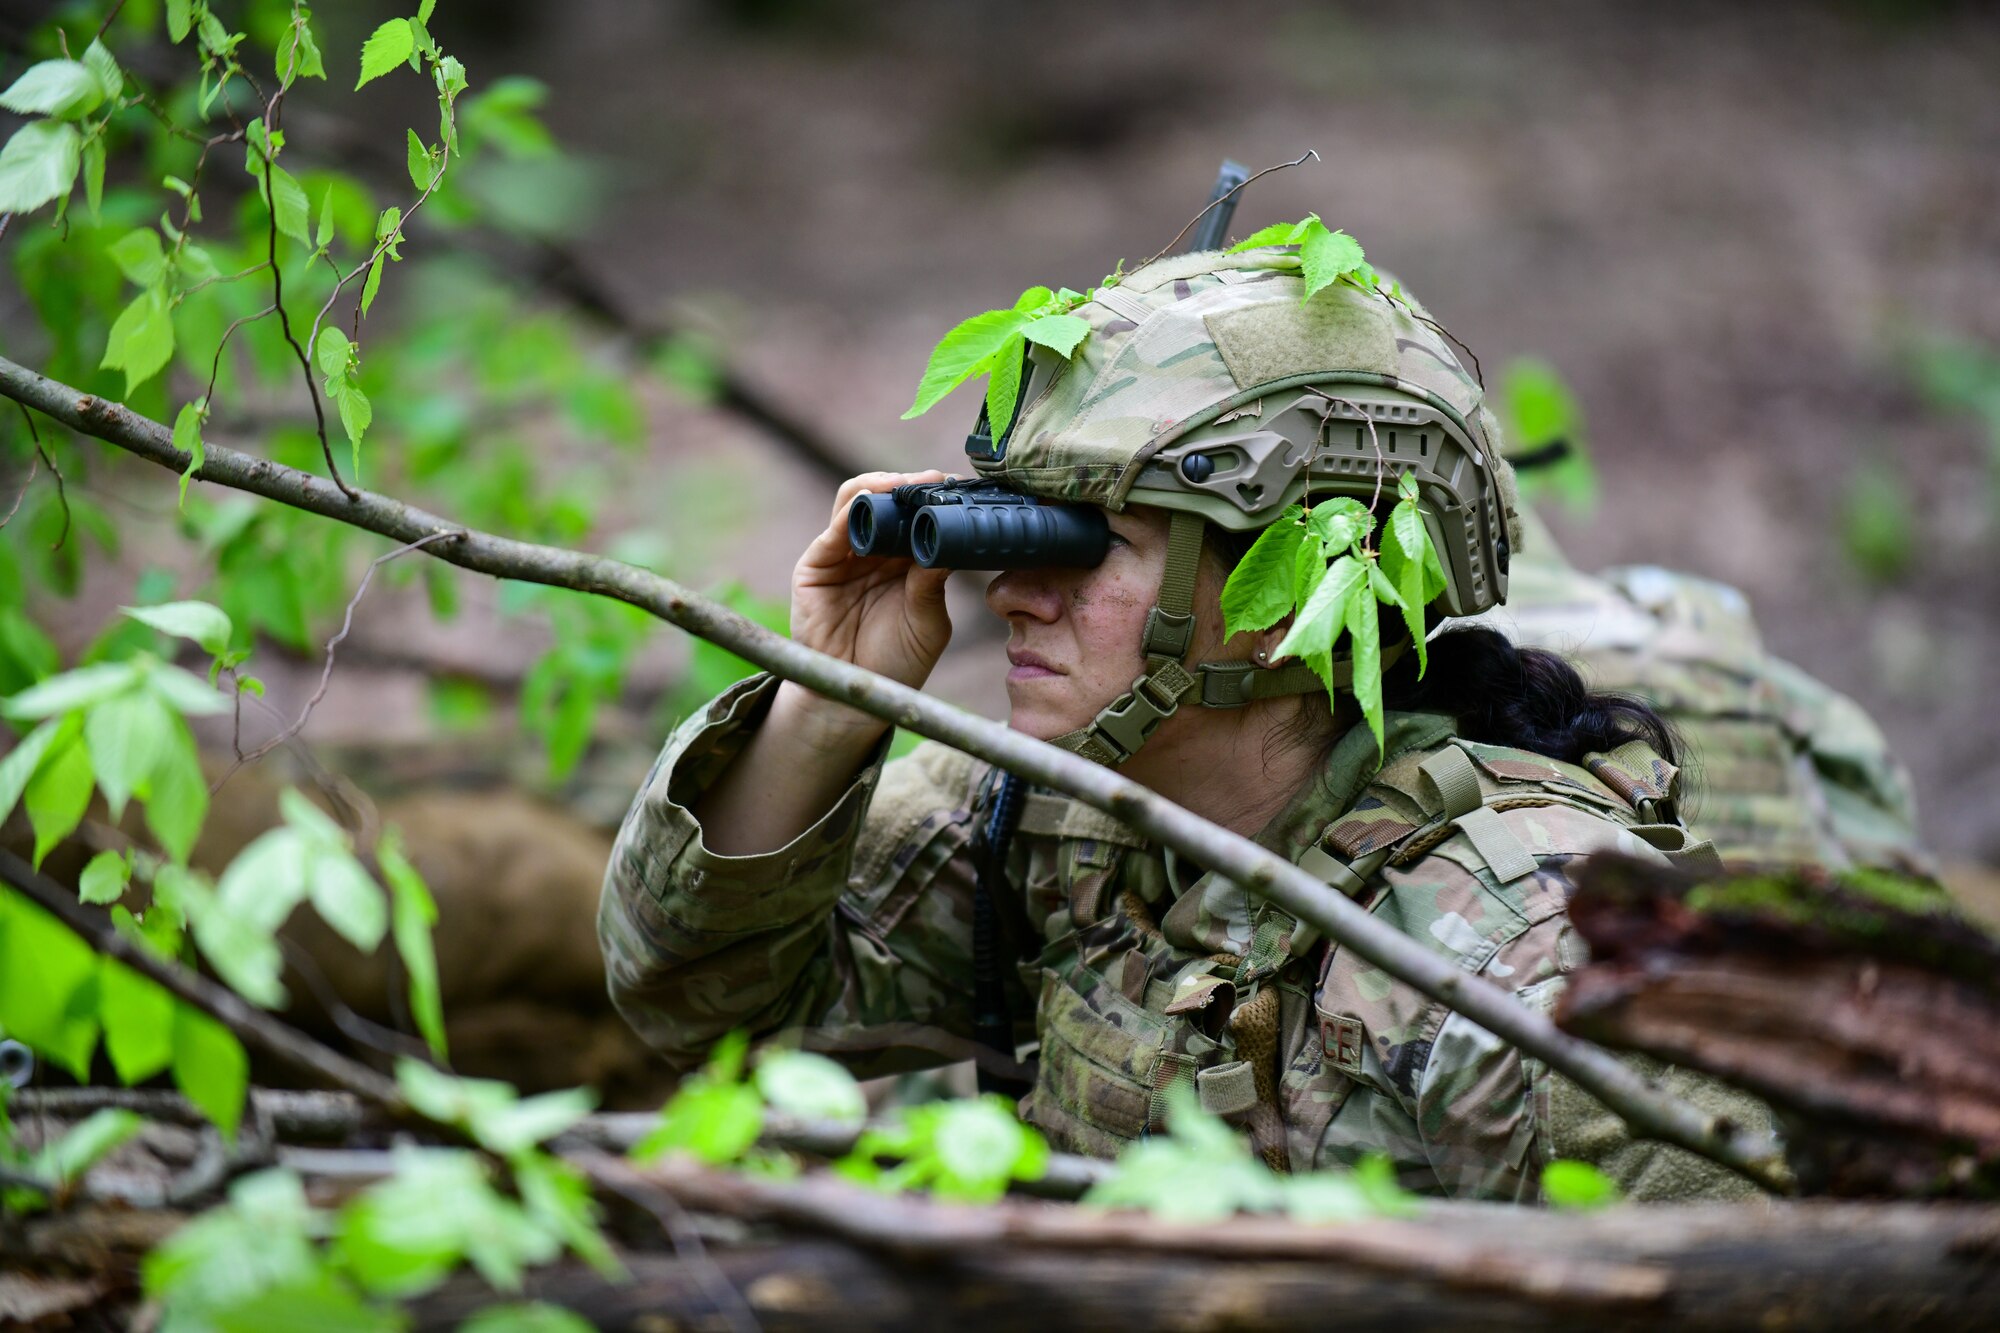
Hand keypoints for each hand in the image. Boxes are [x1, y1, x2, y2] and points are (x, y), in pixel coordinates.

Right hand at [773, 471, 954, 746]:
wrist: (856, 697)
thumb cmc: (897, 662)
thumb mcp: (928, 622)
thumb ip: (933, 584)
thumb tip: (949, 541)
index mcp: (905, 561)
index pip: (917, 515)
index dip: (934, 499)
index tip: (959, 488)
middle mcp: (874, 552)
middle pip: (886, 500)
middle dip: (909, 485)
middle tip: (934, 480)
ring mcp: (843, 556)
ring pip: (855, 502)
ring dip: (879, 488)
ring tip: (905, 485)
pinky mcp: (816, 566)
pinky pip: (832, 532)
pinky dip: (850, 512)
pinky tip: (870, 503)